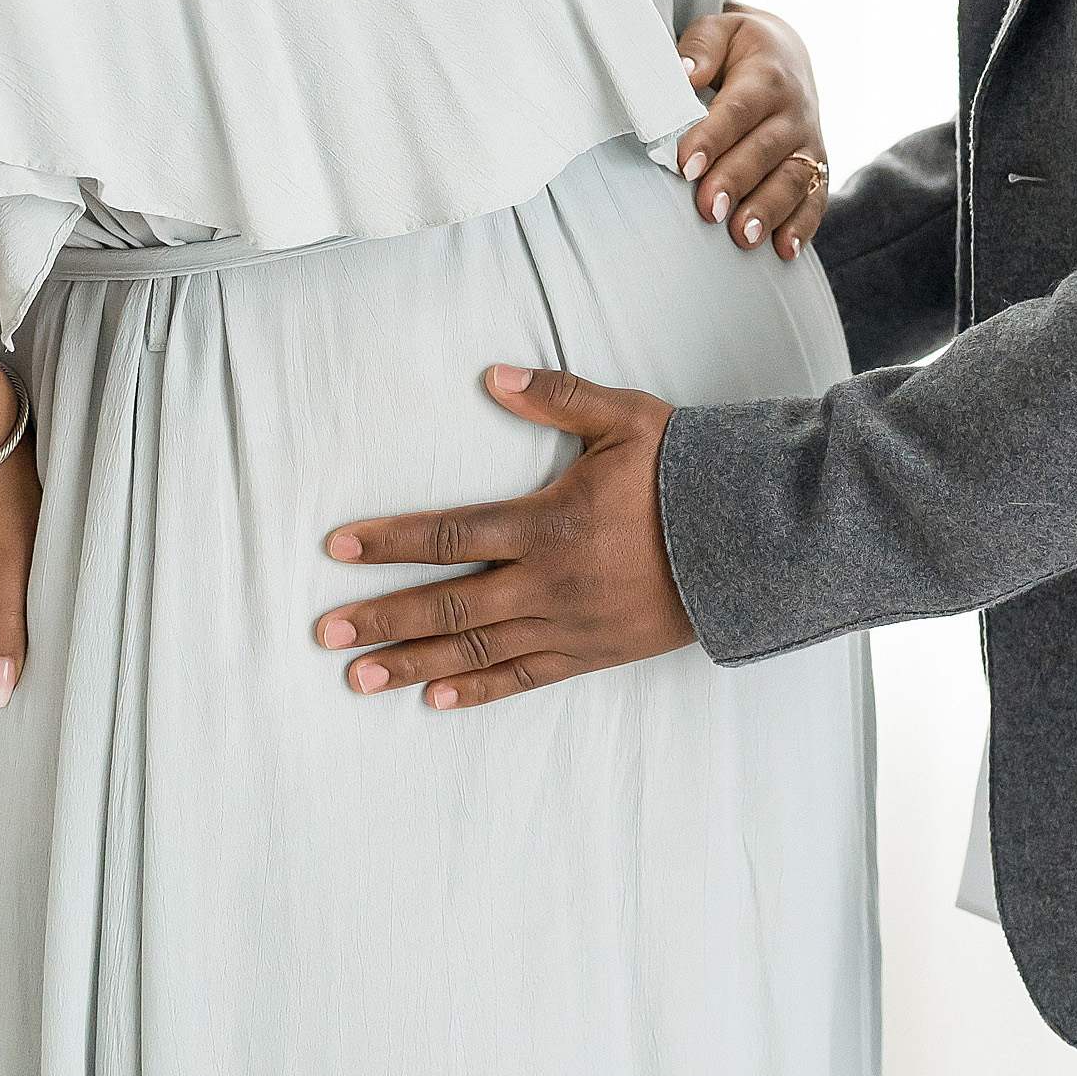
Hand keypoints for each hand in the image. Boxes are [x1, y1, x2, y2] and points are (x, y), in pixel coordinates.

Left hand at [314, 365, 688, 709]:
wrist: (750, 541)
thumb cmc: (684, 474)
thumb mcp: (626, 419)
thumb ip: (557, 396)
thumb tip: (495, 376)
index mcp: (547, 523)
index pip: (450, 533)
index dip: (391, 541)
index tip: (339, 550)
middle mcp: (547, 582)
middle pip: (447, 604)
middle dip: (382, 618)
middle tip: (325, 634)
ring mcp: (567, 624)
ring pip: (476, 649)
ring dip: (413, 663)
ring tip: (359, 679)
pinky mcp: (590, 652)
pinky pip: (524, 677)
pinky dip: (478, 691)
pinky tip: (435, 700)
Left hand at [675, 2, 829, 259]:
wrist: (787, 54)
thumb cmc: (739, 48)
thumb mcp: (719, 29)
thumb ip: (700, 47)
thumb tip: (684, 72)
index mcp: (767, 76)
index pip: (738, 110)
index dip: (713, 138)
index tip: (687, 165)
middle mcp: (794, 111)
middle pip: (766, 150)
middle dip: (737, 181)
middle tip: (708, 208)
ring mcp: (808, 143)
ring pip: (793, 179)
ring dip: (769, 210)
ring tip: (743, 237)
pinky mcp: (817, 168)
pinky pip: (815, 199)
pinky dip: (803, 227)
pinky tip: (784, 251)